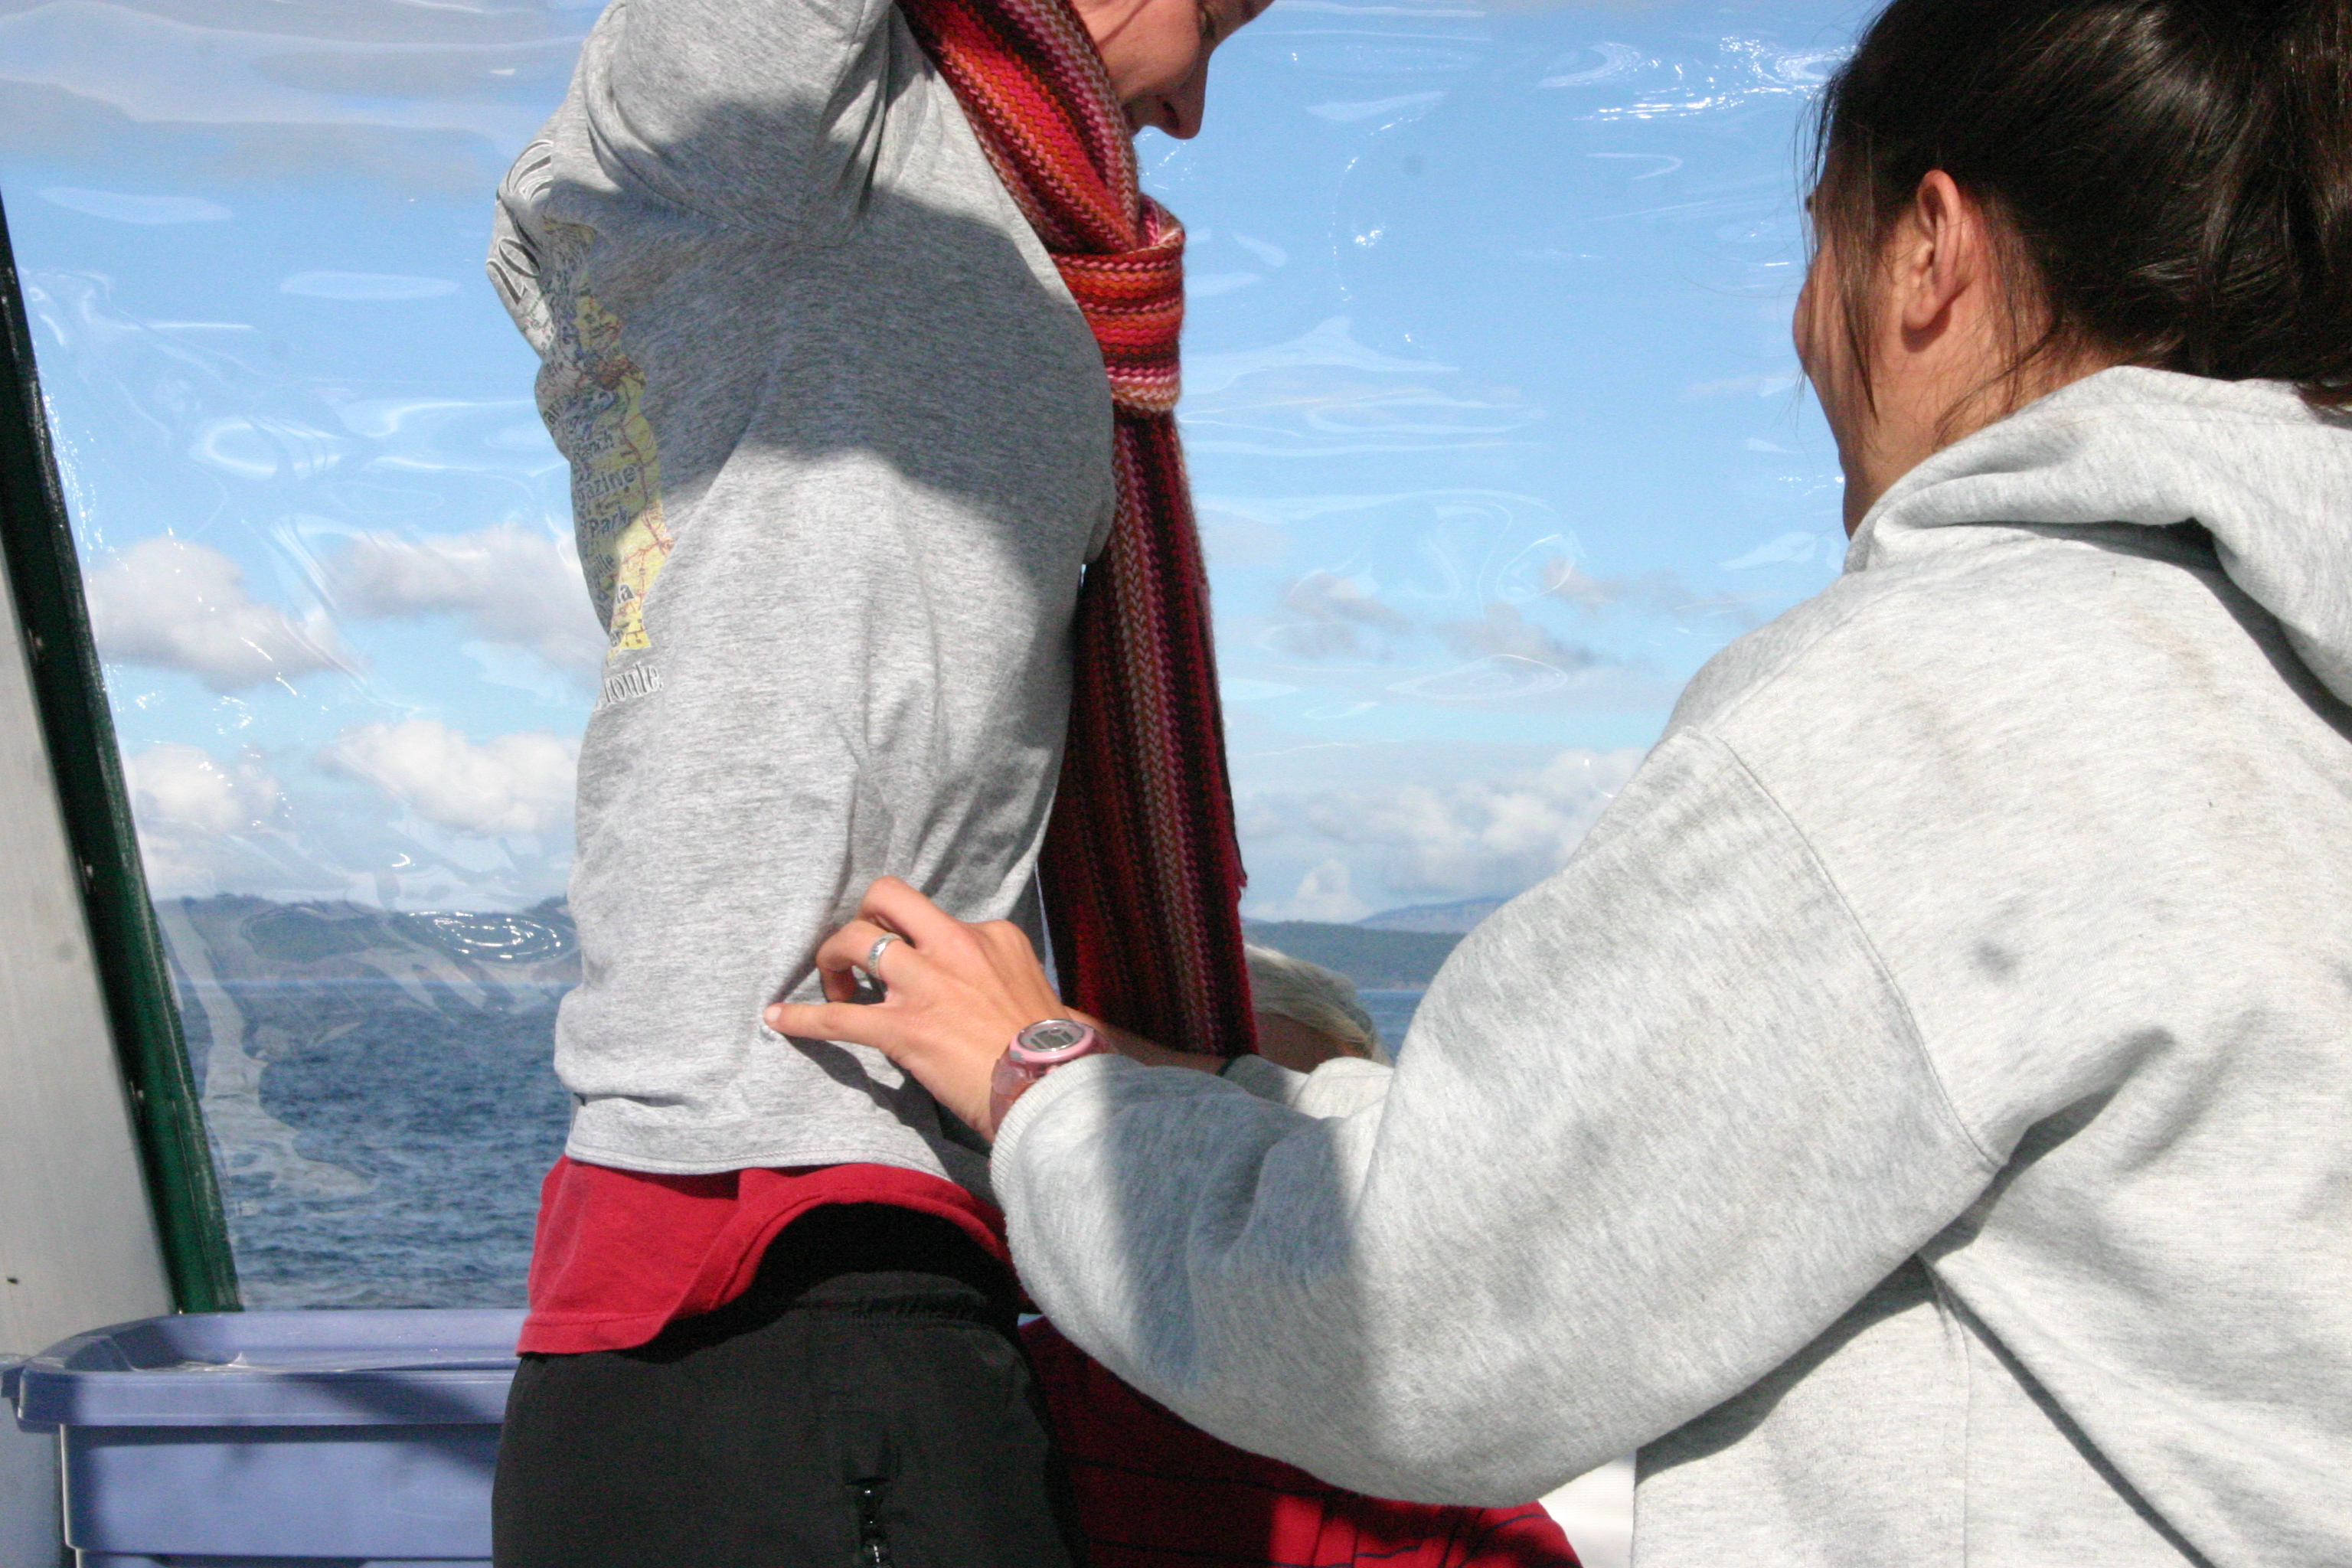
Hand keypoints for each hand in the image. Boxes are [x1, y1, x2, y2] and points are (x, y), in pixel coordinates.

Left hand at [765, 877, 1066, 1138]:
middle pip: (887, 897)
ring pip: (854, 942)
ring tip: (831, 985)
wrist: (1052, 1091)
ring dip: (831, 960)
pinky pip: (836, 1016)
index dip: (921, 943)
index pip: (938, 918)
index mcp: (992, 934)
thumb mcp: (1033, 987)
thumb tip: (984, 989)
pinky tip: (776, 1018)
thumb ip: (1000, 973)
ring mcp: (926, 984)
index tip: (921, 972)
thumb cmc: (1050, 1050)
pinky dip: (800, 1016)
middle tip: (860, 952)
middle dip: (864, 917)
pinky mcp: (902, 1028)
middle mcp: (955, 946)